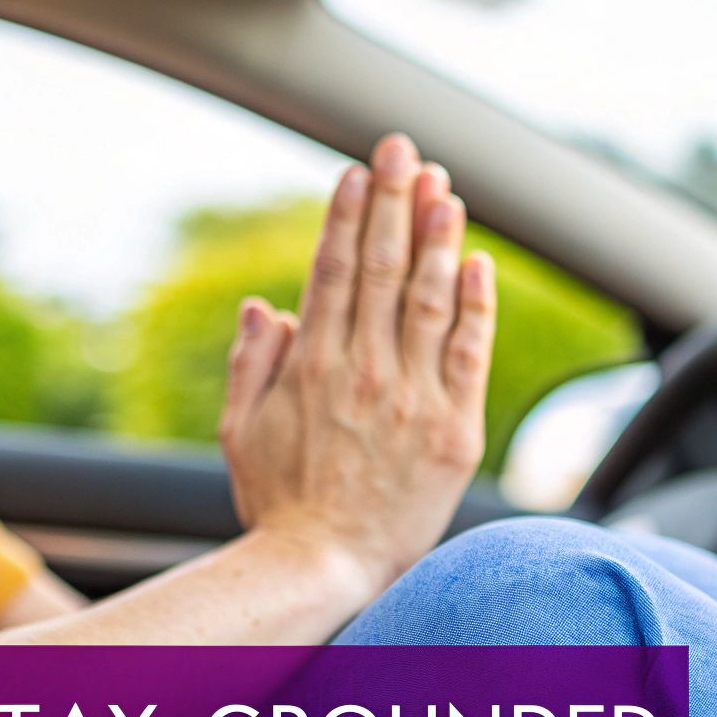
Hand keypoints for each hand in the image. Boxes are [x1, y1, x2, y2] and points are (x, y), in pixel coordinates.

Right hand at [217, 132, 496, 588]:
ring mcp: (412, 398)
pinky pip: (471, 353)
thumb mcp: (240, 431)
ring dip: (438, 235)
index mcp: (311, 366)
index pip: (335, 269)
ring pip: (430, 298)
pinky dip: (474, 303)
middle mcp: (364, 370)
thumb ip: (251, 363)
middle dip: (396, 199)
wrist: (325, 569)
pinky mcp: (453, 429)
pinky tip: (476, 262)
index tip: (360, 171)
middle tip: (406, 147)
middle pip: (385, 267)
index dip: (349, 214)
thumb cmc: (278, 505)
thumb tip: (264, 305)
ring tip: (445, 186)